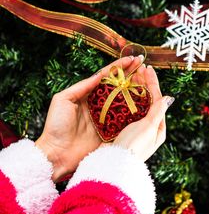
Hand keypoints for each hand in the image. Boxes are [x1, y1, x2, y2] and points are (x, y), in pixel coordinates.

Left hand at [35, 55, 143, 181]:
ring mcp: (106, 117)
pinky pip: (125, 118)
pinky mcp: (111, 130)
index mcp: (87, 94)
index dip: (119, 67)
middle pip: (117, 86)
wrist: (57, 153)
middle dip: (130, 74)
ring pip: (123, 99)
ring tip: (146, 79)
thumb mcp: (63, 100)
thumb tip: (100, 75)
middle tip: (142, 65)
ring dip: (134, 89)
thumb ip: (82, 86)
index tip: (132, 59)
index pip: (105, 76)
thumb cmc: (56, 125)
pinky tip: (144, 102)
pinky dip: (134, 110)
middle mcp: (99, 104)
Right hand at [113, 65, 173, 160]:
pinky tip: (121, 90)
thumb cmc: (134, 146)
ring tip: (131, 75)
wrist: (114, 163)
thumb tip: (168, 98)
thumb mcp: (148, 128)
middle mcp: (148, 127)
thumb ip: (157, 112)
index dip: (152, 82)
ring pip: (137, 103)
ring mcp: (135, 127)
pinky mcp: (123, 128)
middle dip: (144, 83)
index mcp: (158, 128)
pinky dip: (125, 98)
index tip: (147, 68)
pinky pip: (126, 109)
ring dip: (135, 88)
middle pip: (147, 100)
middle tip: (138, 68)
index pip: (157, 99)